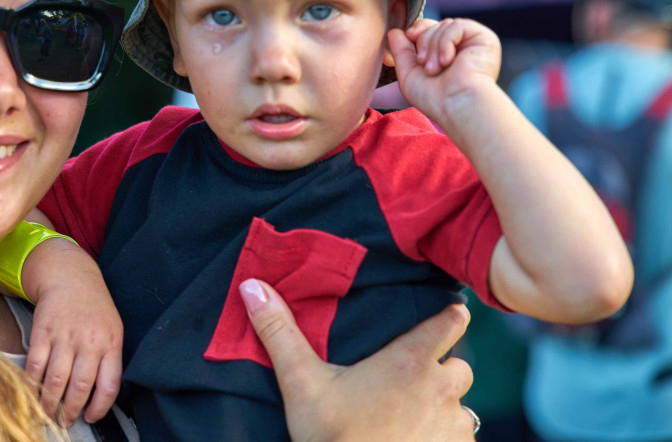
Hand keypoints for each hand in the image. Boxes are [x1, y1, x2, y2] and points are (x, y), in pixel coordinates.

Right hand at [23, 242, 122, 426]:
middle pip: (79, 388)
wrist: (71, 277)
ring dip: (49, 404)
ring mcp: (64, 336)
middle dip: (71, 412)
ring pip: (55, 381)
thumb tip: (98, 396)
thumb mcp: (113, 330)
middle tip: (65, 422)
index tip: (90, 417)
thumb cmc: (95, 308)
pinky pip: (36, 365)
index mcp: (111, 343)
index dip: (99, 408)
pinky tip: (32, 393)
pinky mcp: (43, 332)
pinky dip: (32, 384)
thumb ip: (109, 359)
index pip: (109, 386)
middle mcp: (89, 342)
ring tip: (48, 415)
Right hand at [240, 279, 476, 441]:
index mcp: (410, 360)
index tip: (441, 312)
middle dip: (440, 367)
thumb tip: (252, 286)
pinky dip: (444, 436)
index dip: (448, 313)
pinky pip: (461, 437)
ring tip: (409, 415)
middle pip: (458, 363)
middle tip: (408, 377)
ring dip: (442, 405)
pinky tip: (415, 440)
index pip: (452, 319)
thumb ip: (279, 331)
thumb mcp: (301, 383)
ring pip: (460, 403)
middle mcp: (442, 388)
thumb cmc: (332, 438)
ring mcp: (454, 424)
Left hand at [388, 17, 500, 123]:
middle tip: (427, 68)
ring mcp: (473, 42)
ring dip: (434, 47)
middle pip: (435, 25)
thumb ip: (401, 52)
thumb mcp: (410, 74)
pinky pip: (457, 25)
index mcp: (446, 53)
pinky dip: (446, 42)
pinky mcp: (485, 39)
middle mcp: (461, 47)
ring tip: (435, 70)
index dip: (418, 30)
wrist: (457, 106)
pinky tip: (447, 60)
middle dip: (424, 43)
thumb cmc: (434, 98)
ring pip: (444, 25)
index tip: (409, 36)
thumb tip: (394, 31)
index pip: (430, 28)